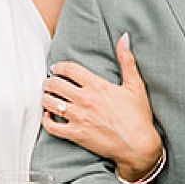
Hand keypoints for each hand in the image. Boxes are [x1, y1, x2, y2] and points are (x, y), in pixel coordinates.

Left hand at [43, 32, 161, 181]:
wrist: (138, 146)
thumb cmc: (138, 116)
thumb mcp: (135, 85)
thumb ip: (127, 60)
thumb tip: (124, 38)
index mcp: (97, 85)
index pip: (69, 69)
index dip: (59, 67)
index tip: (55, 69)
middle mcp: (85, 100)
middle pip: (55, 84)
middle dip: (49, 82)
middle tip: (49, 83)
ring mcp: (79, 118)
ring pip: (50, 103)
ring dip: (46, 98)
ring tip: (48, 97)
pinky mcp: (76, 135)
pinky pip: (52, 126)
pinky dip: (46, 120)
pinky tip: (48, 117)